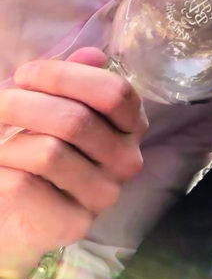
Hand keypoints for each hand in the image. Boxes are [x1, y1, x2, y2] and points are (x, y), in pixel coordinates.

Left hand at [0, 48, 146, 274]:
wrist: (20, 212)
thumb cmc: (41, 146)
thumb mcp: (57, 106)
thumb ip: (75, 80)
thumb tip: (92, 54)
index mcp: (131, 126)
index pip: (114, 93)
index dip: (65, 76)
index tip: (25, 74)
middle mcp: (127, 160)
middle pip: (76, 120)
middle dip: (23, 104)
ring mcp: (104, 194)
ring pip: (48, 152)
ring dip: (8, 141)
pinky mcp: (73, 224)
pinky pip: (24, 186)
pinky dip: (0, 171)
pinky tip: (0, 171)